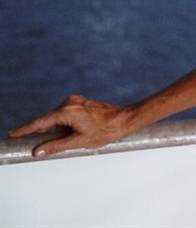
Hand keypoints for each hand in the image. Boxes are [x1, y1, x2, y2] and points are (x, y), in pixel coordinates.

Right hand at [8, 94, 131, 157]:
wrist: (125, 119)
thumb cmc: (105, 131)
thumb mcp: (78, 141)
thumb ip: (56, 146)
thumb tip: (37, 151)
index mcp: (67, 111)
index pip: (40, 122)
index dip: (25, 129)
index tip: (12, 134)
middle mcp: (69, 103)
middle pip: (48, 120)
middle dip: (41, 132)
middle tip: (30, 141)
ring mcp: (76, 101)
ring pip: (57, 118)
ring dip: (56, 129)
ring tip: (69, 138)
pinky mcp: (80, 103)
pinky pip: (65, 115)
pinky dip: (63, 125)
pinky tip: (72, 132)